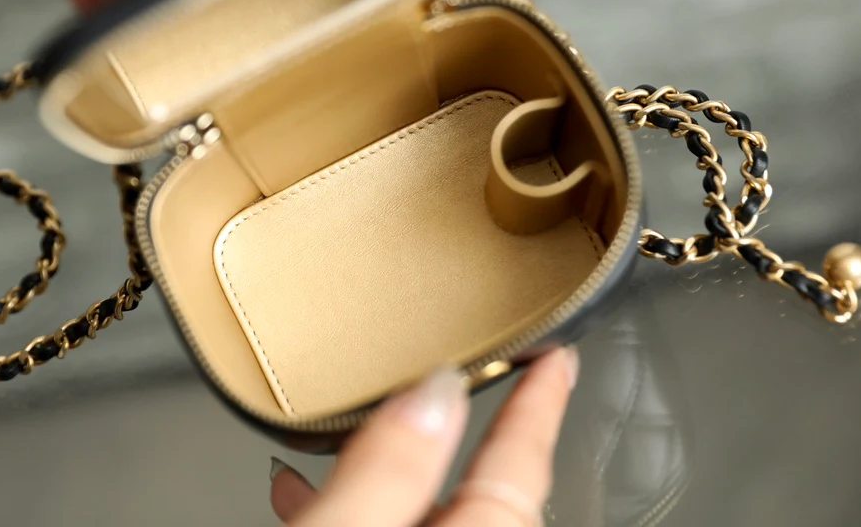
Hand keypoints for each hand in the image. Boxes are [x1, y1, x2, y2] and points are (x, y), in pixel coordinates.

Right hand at [270, 347, 579, 525]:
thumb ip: (389, 470)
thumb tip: (433, 394)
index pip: (521, 460)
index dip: (543, 400)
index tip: (559, 353)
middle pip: (475, 481)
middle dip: (463, 423)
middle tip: (467, 368)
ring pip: (423, 506)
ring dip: (392, 463)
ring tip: (360, 423)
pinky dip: (353, 503)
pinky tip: (301, 491)